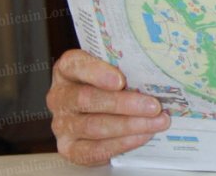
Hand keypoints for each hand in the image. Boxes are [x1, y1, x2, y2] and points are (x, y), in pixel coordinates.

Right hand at [47, 49, 170, 165]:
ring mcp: (62, 124)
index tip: (120, 80)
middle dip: (124, 103)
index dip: (97, 72)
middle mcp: (60, 96)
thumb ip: (124, 64)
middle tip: (153, 106)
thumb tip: (153, 69)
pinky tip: (141, 136)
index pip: (76, 65)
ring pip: (93, 126)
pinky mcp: (69, 148)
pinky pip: (93, 150)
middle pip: (87, 99)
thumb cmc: (108, 81)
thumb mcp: (111, 66)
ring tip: (155, 122)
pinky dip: (121, 143)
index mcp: (67, 69)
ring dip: (129, 125)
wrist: (95, 108)